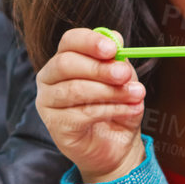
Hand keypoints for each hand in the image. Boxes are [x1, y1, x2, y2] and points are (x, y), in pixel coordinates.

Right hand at [35, 28, 147, 182]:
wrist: (116, 145)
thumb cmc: (115, 107)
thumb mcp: (122, 80)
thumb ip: (116, 60)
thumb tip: (116, 39)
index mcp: (64, 59)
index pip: (70, 41)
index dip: (90, 42)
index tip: (113, 48)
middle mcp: (49, 78)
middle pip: (66, 64)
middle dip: (100, 68)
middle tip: (124, 74)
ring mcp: (48, 103)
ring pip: (76, 90)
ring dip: (110, 91)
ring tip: (136, 95)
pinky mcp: (55, 126)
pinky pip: (83, 113)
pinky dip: (111, 110)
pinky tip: (130, 110)